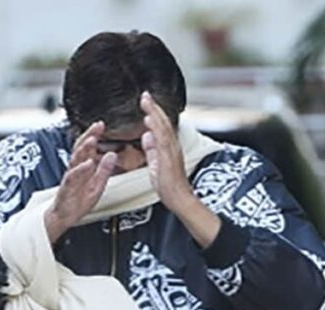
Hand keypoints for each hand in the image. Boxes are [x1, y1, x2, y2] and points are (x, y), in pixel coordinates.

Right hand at [45, 121, 115, 242]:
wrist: (64, 217)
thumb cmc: (78, 201)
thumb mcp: (98, 185)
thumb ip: (104, 170)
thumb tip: (112, 155)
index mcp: (83, 167)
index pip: (88, 147)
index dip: (93, 135)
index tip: (101, 125)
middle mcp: (76, 169)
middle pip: (81, 148)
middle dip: (88, 135)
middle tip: (97, 126)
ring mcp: (70, 177)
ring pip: (75, 159)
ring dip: (84, 149)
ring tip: (92, 140)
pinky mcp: (67, 187)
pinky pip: (73, 176)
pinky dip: (81, 169)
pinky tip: (88, 163)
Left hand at [140, 92, 220, 248]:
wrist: (180, 199)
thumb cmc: (169, 186)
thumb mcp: (155, 164)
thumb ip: (151, 150)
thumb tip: (146, 136)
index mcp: (168, 147)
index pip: (160, 126)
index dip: (153, 113)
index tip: (146, 102)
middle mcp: (172, 146)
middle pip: (163, 122)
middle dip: (154, 107)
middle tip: (145, 95)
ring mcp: (172, 151)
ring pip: (163, 127)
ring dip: (155, 113)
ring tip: (146, 101)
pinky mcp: (169, 158)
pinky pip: (163, 140)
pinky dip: (157, 128)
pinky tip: (150, 120)